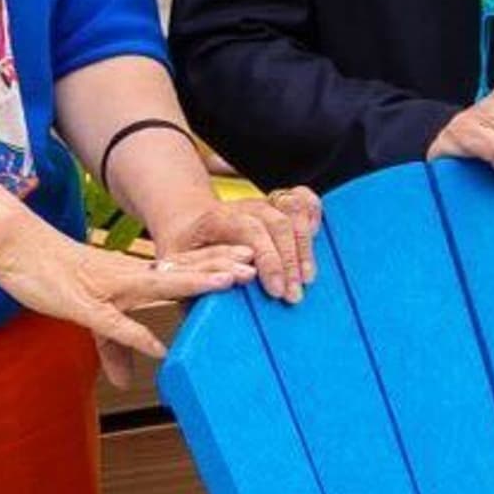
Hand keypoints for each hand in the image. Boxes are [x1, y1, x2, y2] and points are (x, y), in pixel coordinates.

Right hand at [0, 223, 254, 390]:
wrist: (14, 246)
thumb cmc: (52, 274)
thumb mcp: (89, 312)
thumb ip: (115, 345)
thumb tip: (130, 382)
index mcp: (130, 273)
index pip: (181, 264)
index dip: (215, 260)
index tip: (250, 258)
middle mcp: (126, 275)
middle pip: (182, 268)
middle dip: (220, 266)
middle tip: (257, 263)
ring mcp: (106, 288)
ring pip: (159, 285)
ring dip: (195, 282)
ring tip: (230, 283)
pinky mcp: (81, 304)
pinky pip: (112, 323)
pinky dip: (136, 334)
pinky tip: (159, 348)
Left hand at [158, 184, 321, 304]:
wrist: (188, 226)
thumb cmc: (184, 252)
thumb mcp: (177, 267)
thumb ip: (201, 274)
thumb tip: (236, 280)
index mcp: (216, 218)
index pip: (251, 230)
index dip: (269, 259)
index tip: (275, 291)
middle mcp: (243, 207)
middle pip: (277, 224)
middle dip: (289, 262)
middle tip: (293, 296)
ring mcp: (263, 203)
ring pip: (293, 210)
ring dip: (304, 246)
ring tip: (307, 278)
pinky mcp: (277, 204)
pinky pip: (303, 198)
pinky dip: (313, 214)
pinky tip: (315, 237)